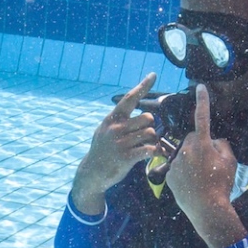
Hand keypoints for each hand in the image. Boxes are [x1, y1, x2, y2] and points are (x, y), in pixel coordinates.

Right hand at [71, 73, 162, 213]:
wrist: (92, 172)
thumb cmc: (103, 150)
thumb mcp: (105, 130)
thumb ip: (119, 120)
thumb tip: (135, 108)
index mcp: (112, 119)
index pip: (130, 98)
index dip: (143, 86)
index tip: (153, 75)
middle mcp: (116, 128)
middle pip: (147, 118)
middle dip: (150, 126)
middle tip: (145, 135)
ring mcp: (120, 143)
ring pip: (150, 134)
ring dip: (153, 140)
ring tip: (147, 146)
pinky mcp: (126, 157)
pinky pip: (149, 149)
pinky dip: (156, 151)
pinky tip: (155, 154)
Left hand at [166, 85, 244, 247]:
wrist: (207, 209)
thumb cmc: (221, 185)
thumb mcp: (231, 162)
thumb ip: (222, 146)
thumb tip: (214, 141)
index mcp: (202, 144)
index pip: (202, 117)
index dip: (202, 101)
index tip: (200, 87)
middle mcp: (186, 150)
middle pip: (192, 139)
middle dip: (199, 145)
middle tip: (209, 163)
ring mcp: (176, 162)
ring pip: (184, 154)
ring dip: (191, 160)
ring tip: (200, 177)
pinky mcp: (169, 174)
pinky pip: (177, 168)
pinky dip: (184, 173)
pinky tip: (192, 184)